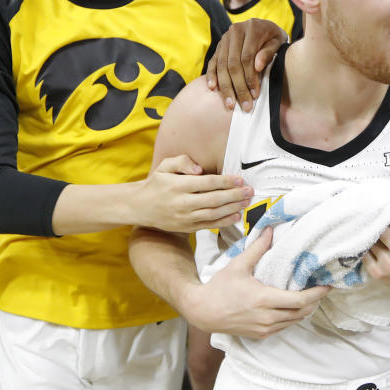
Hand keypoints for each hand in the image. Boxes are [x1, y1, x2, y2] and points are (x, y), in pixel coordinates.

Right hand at [133, 155, 253, 231]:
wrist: (140, 206)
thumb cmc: (156, 183)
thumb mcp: (164, 166)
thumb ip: (182, 161)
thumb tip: (199, 170)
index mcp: (177, 185)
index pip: (207, 183)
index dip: (225, 181)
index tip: (240, 179)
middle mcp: (182, 203)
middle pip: (214, 199)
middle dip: (234, 195)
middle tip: (249, 191)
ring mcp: (184, 218)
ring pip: (213, 214)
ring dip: (232, 208)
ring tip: (246, 202)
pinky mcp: (186, 228)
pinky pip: (209, 225)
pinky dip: (224, 222)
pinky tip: (236, 216)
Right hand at [188, 228, 329, 337]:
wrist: (203, 312)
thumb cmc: (220, 288)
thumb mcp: (238, 265)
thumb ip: (257, 248)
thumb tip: (269, 230)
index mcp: (264, 300)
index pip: (300, 301)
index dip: (317, 294)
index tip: (327, 285)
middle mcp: (267, 318)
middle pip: (302, 313)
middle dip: (315, 301)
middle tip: (321, 288)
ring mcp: (264, 329)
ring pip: (294, 321)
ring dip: (305, 309)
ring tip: (311, 295)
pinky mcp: (260, 335)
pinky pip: (284, 326)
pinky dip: (292, 317)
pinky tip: (292, 305)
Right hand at [205, 19, 286, 111]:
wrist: (265, 26)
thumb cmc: (274, 37)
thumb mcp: (278, 42)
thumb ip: (269, 53)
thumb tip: (258, 67)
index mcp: (251, 28)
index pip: (247, 58)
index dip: (250, 78)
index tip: (255, 95)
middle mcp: (235, 31)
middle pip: (233, 64)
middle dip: (238, 87)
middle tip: (244, 105)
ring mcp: (225, 38)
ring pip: (222, 65)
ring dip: (225, 86)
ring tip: (230, 104)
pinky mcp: (219, 46)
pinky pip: (213, 62)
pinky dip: (212, 75)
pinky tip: (213, 88)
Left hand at [363, 212, 389, 290]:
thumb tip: (384, 197)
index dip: (387, 211)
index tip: (381, 207)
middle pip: (380, 228)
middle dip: (377, 223)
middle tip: (373, 217)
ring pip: (370, 240)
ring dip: (371, 235)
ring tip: (376, 233)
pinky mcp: (378, 274)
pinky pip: (364, 253)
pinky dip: (366, 248)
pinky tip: (373, 246)